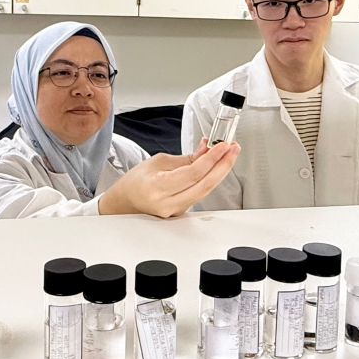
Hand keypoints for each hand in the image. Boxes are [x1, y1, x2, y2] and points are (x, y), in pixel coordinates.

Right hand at [99, 139, 239, 217]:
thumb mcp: (157, 161)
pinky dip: (210, 179)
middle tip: (233, 149)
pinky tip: (216, 167)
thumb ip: (185, 158)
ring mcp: (176, 211)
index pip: (192, 173)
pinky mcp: (182, 212)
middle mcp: (167, 203)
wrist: (125, 202)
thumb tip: (207, 149)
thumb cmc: (136, 182)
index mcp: (157, 188)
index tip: (223, 146)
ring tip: (228, 155)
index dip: (211, 158)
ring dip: (219, 171)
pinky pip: (200, 194)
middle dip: (223, 165)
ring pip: (205, 190)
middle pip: (204, 184)